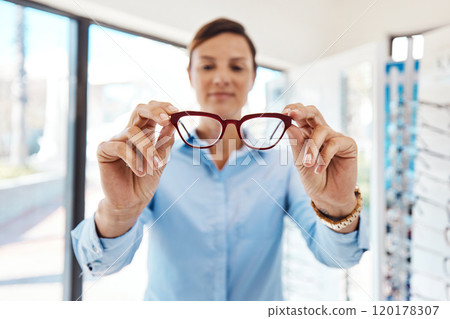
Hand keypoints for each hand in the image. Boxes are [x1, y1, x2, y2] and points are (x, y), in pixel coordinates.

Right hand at [95, 101, 177, 236]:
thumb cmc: (145, 181)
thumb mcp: (161, 160)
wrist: (131, 202)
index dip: (163, 107)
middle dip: (155, 112)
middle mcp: (129, 132)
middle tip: (167, 120)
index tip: (176, 111)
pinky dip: (133, 159)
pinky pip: (119, 147)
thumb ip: (165, 143)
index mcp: (144, 132)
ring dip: (148, 148)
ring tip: (155, 166)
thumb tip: (173, 124)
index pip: (151, 110)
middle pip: (139, 109)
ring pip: (132, 132)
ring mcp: (115, 140)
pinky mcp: (104, 151)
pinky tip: (140, 172)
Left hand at [282, 103, 357, 218]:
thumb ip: (296, 145)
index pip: (300, 116)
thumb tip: (289, 126)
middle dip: (302, 111)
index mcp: (307, 133)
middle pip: (313, 113)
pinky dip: (324, 157)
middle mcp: (321, 132)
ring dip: (311, 147)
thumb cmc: (313, 179)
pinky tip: (318, 169)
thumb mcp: (300, 163)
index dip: (293, 110)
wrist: (329, 197)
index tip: (283, 112)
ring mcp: (335, 137)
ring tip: (306, 164)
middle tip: (291, 114)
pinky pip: (335, 143)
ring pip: (321, 131)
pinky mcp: (348, 145)